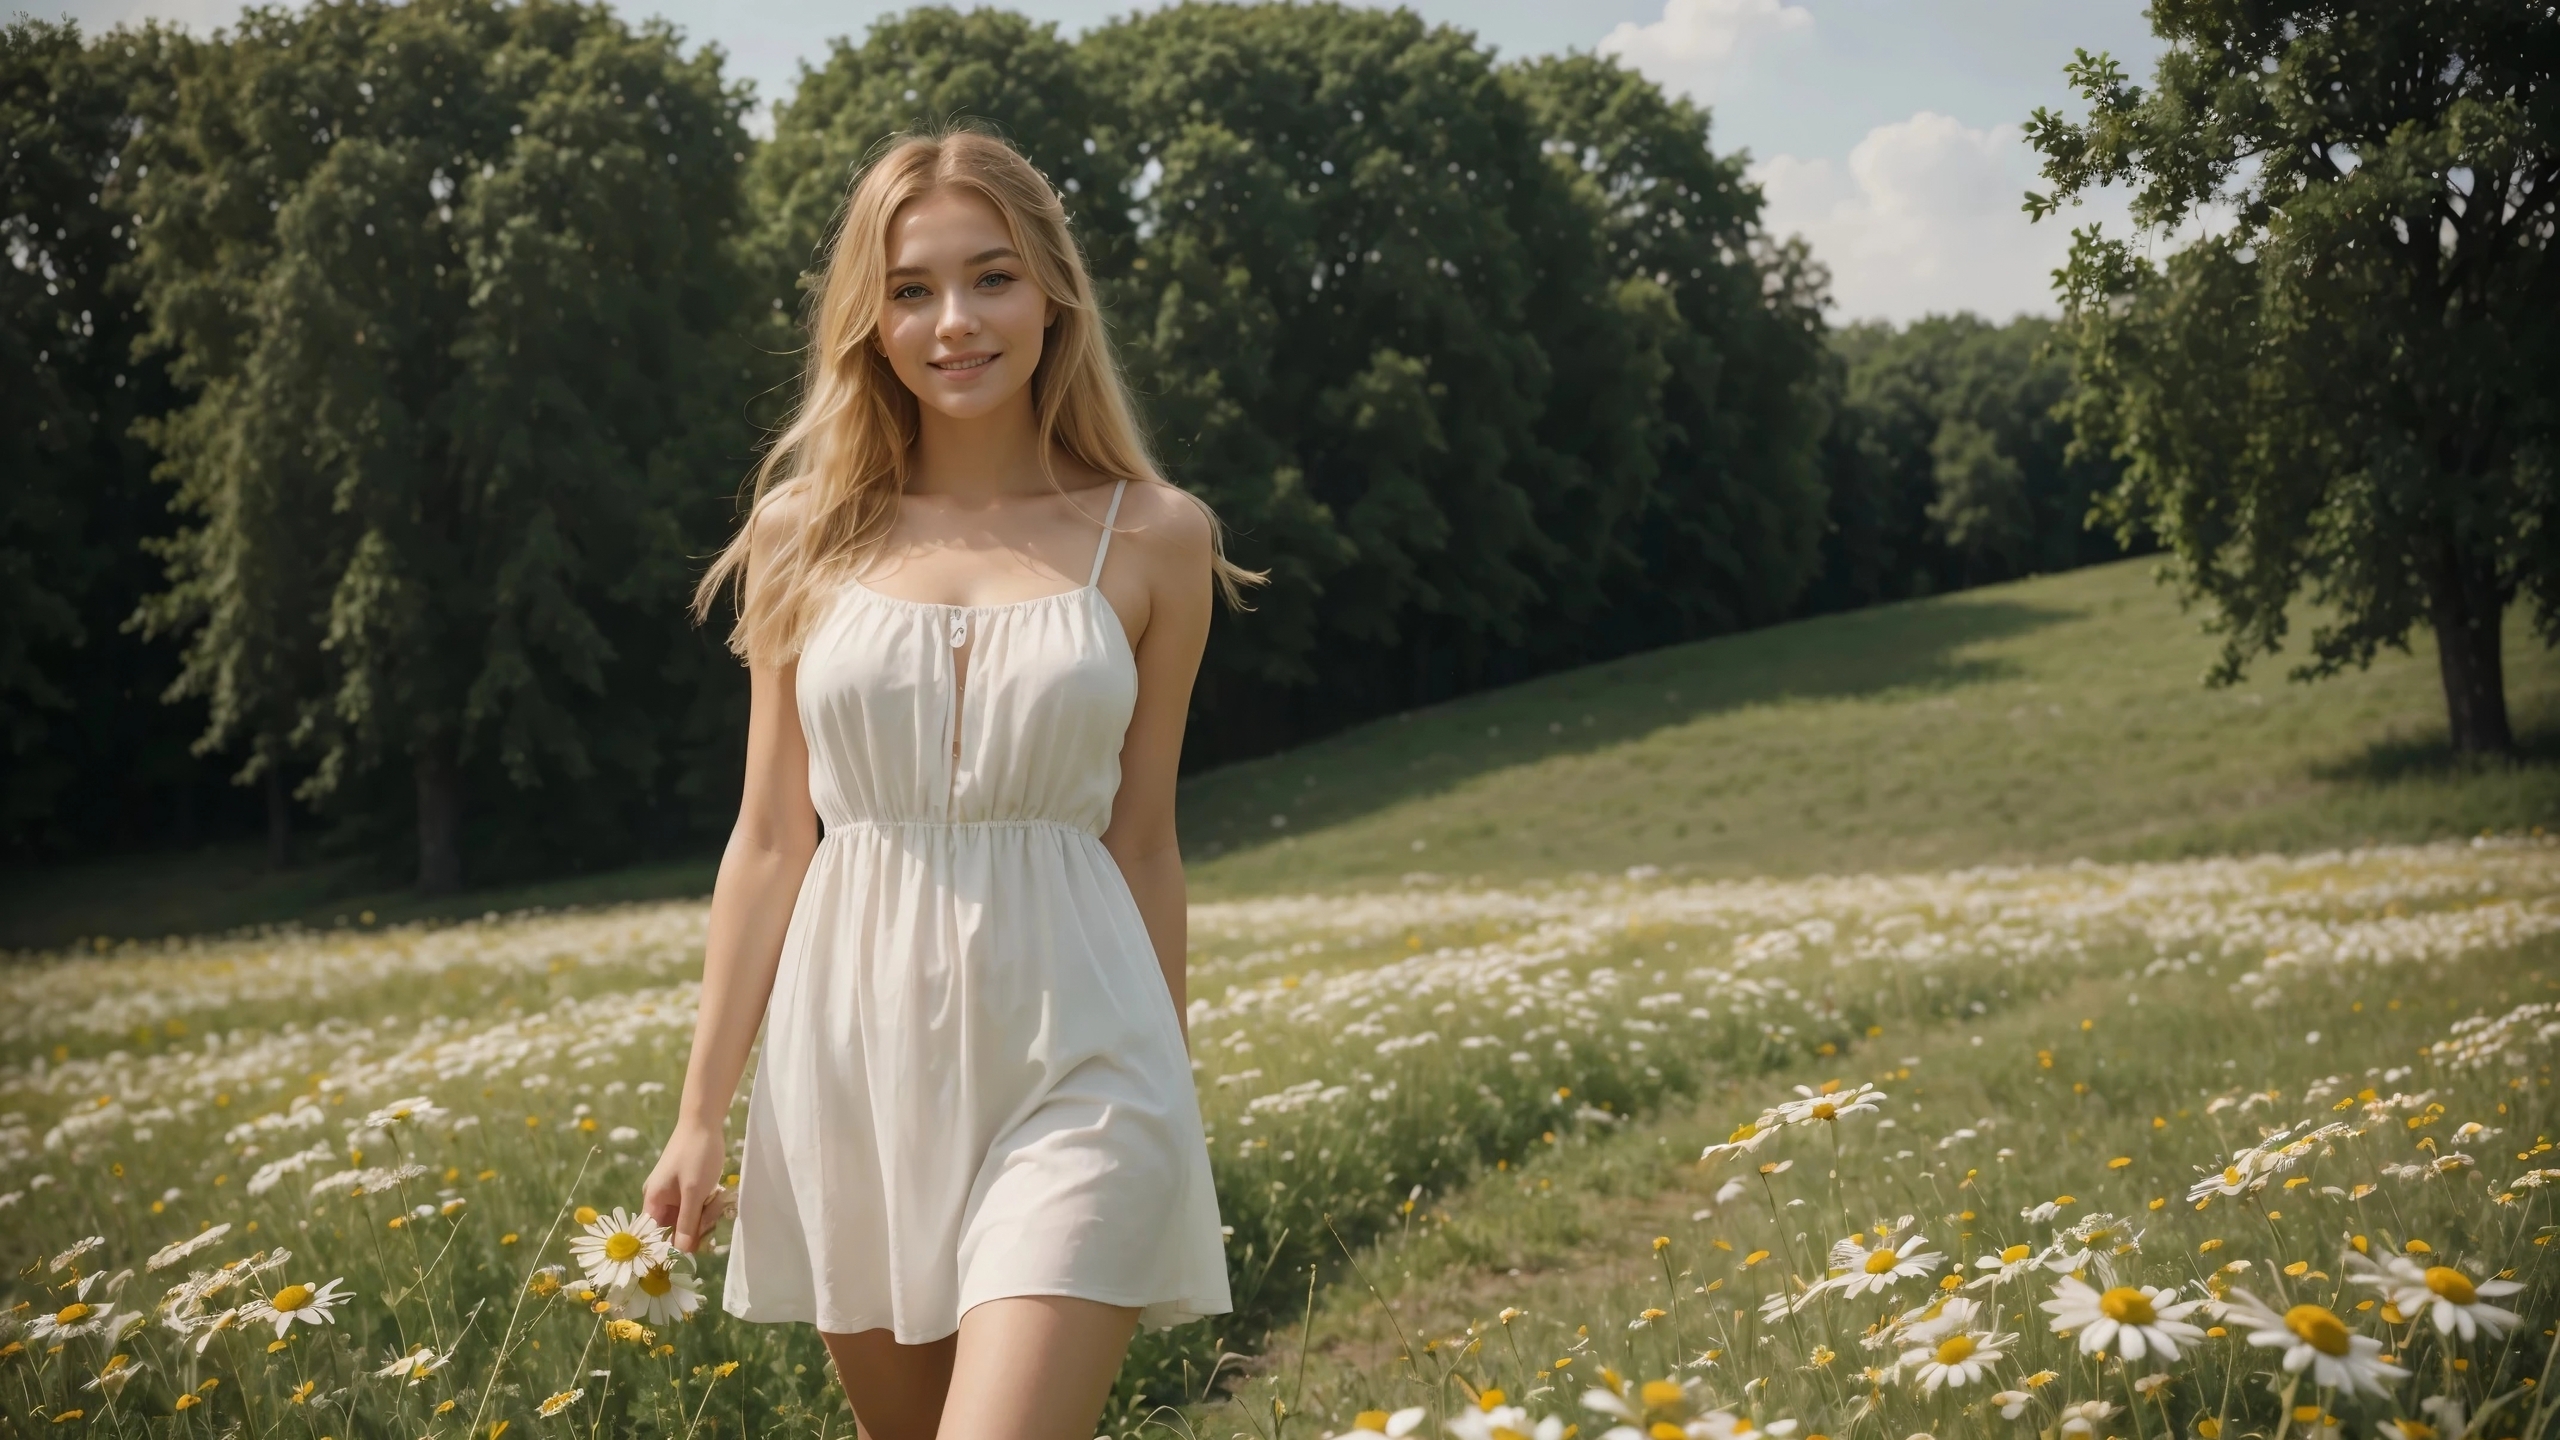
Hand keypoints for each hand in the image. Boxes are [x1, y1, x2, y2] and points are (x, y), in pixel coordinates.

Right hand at [642, 1118, 728, 1253]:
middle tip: (709, 1212)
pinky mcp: (686, 1188)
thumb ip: (686, 1224)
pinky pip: (694, 1207)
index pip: (655, 1237)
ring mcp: (673, 1194)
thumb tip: (680, 1255)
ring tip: (714, 1197)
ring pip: (688, 1219)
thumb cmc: (696, 1155)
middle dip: (695, 1227)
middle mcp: (658, 1200)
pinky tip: (715, 1194)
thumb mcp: (693, 1192)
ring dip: (704, 1214)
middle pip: (674, 1230)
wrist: (704, 1121)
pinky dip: (706, 1205)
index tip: (694, 1247)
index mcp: (652, 1202)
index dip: (672, 1247)